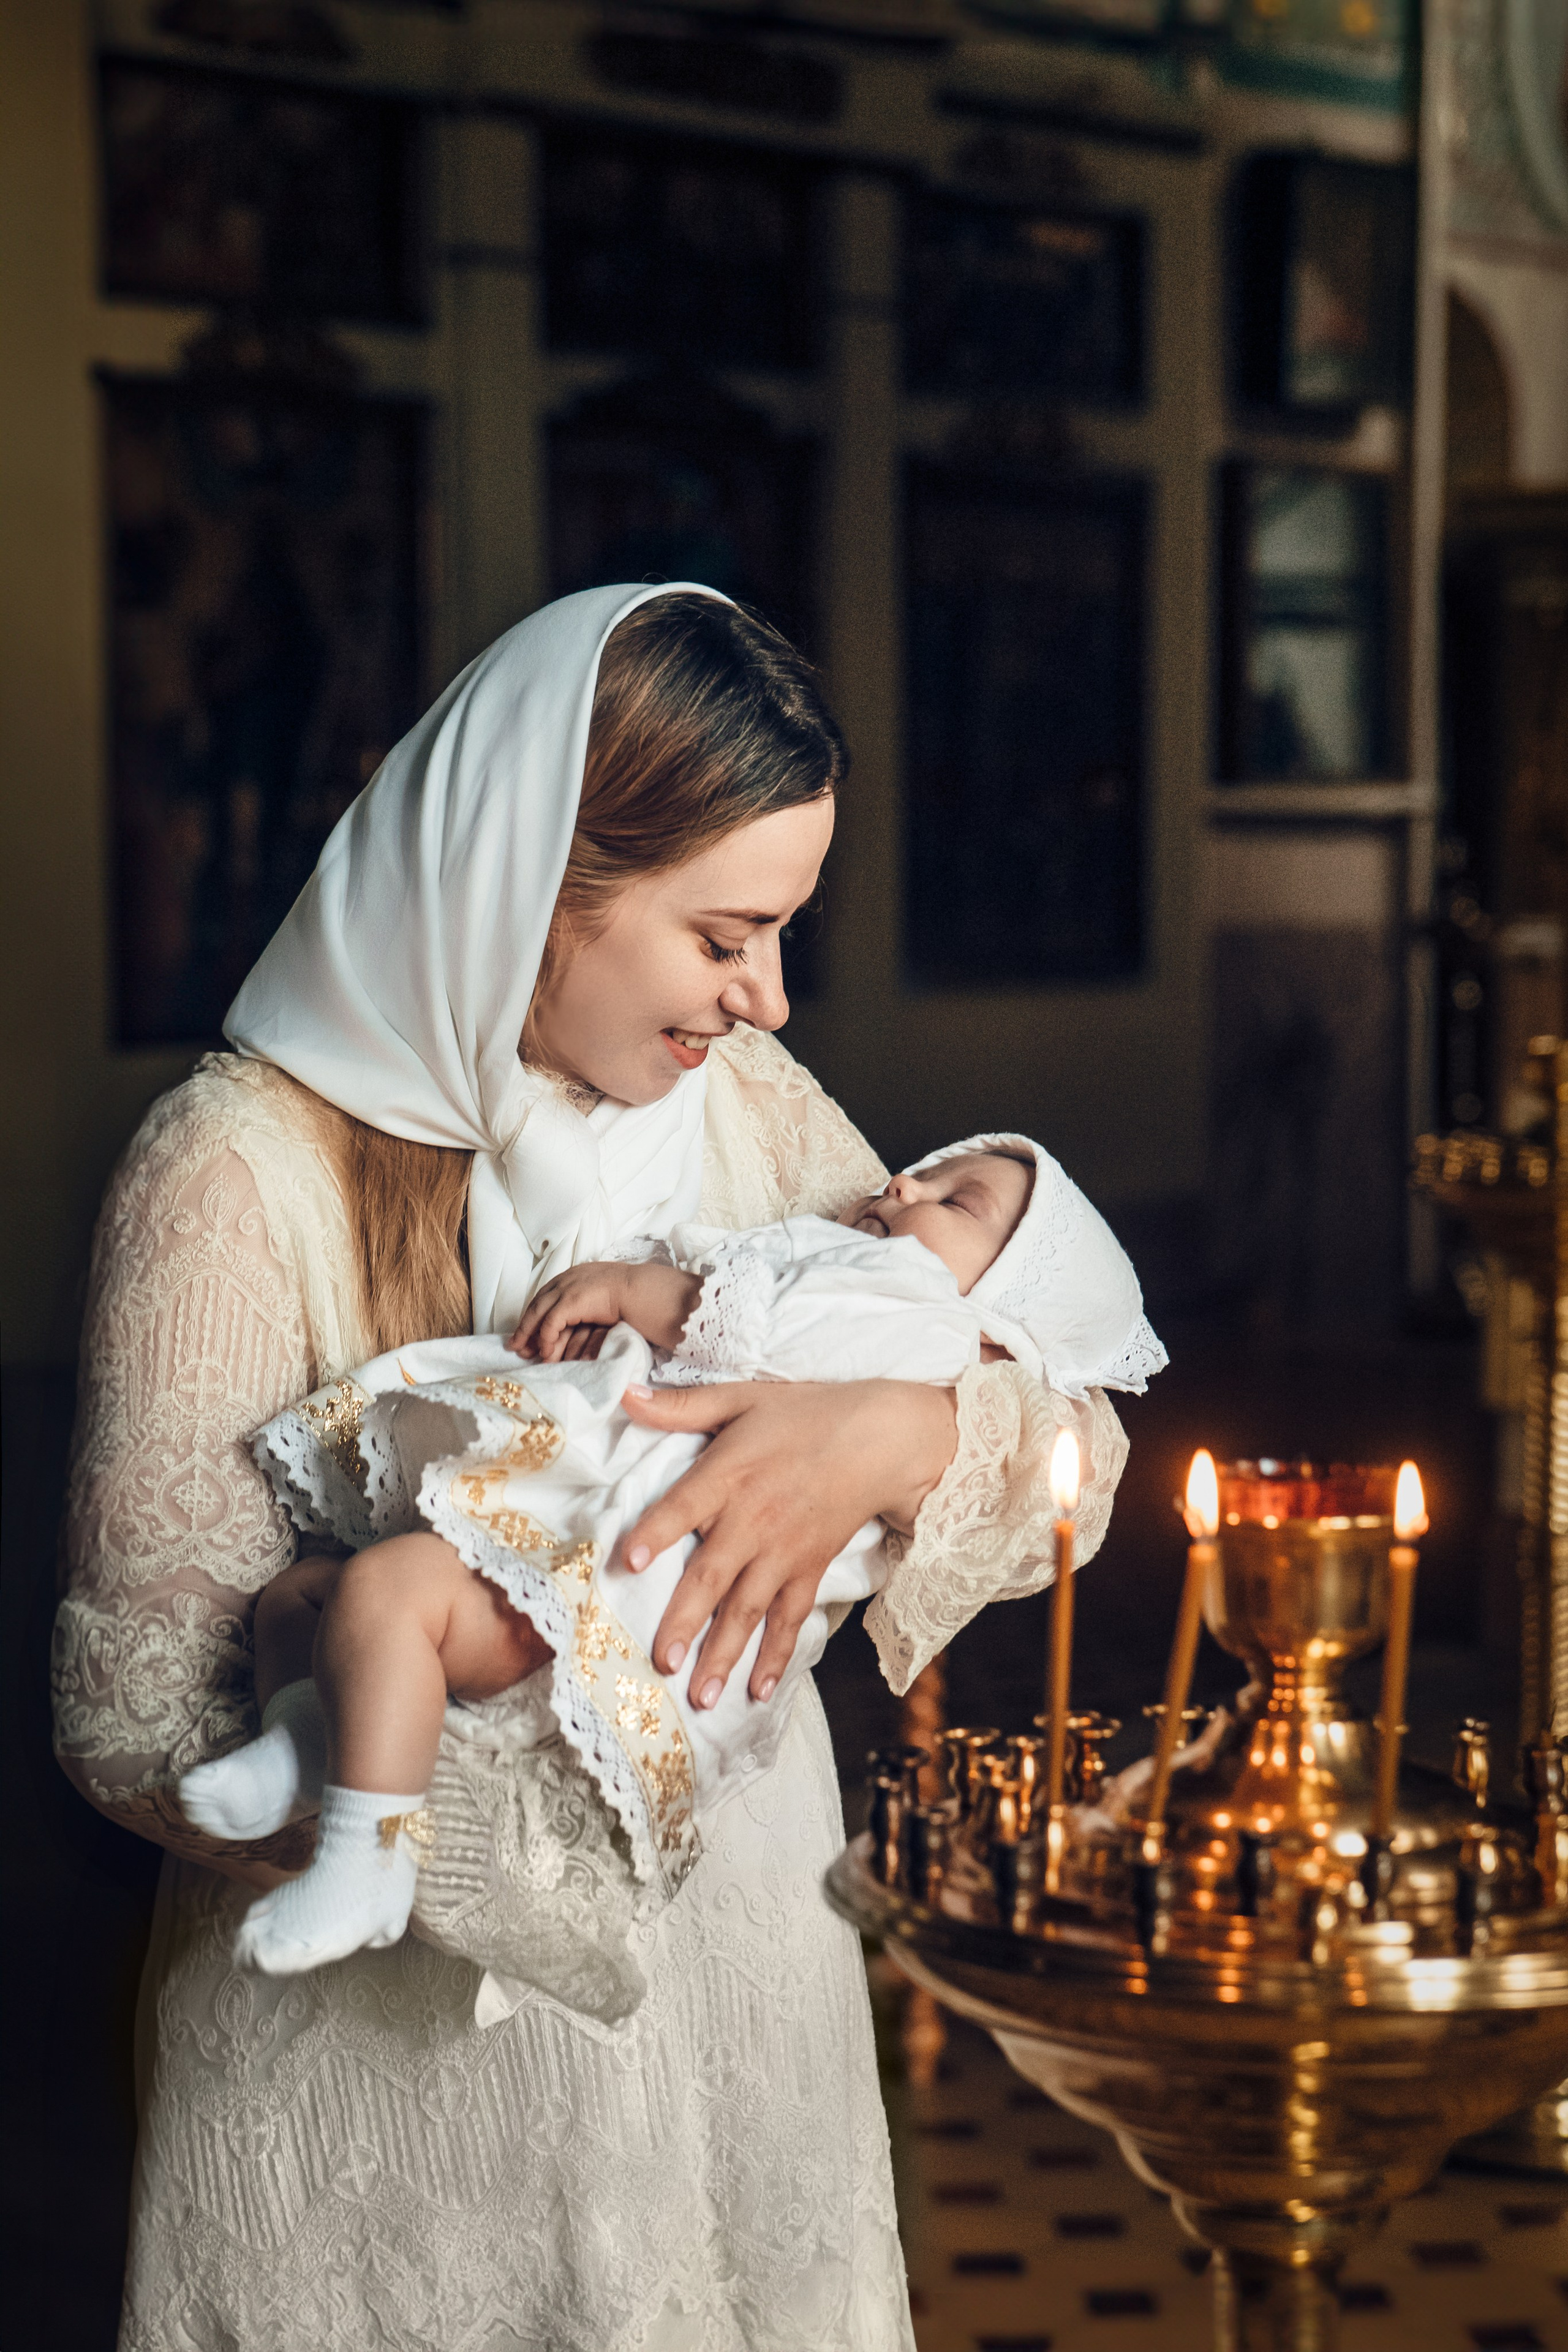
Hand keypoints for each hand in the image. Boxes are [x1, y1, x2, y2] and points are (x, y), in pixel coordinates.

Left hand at [508, 1260, 698, 1360]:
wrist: (646, 1292)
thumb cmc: (634, 1299)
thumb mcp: (604, 1301)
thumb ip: (588, 1310)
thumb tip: (577, 1326)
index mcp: (575, 1276)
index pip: (547, 1296)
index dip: (534, 1316)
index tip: (526, 1333)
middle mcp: (567, 1278)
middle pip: (537, 1303)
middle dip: (525, 1327)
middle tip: (516, 1347)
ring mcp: (568, 1287)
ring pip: (538, 1314)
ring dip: (529, 1336)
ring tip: (526, 1354)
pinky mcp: (571, 1301)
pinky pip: (550, 1324)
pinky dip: (545, 1339)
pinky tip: (546, 1354)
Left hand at [619, 1379, 956, 1705]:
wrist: (879, 1439)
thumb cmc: (803, 1414)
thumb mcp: (742, 1397)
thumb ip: (682, 1406)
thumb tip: (625, 1396)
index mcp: (729, 1473)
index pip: (685, 1506)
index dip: (658, 1532)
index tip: (630, 1562)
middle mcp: (753, 1519)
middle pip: (713, 1575)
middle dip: (686, 1621)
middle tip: (661, 1661)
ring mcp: (784, 1551)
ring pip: (749, 1609)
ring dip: (724, 1654)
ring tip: (701, 1696)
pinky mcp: (809, 1569)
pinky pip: (791, 1618)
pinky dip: (776, 1655)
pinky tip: (758, 1689)